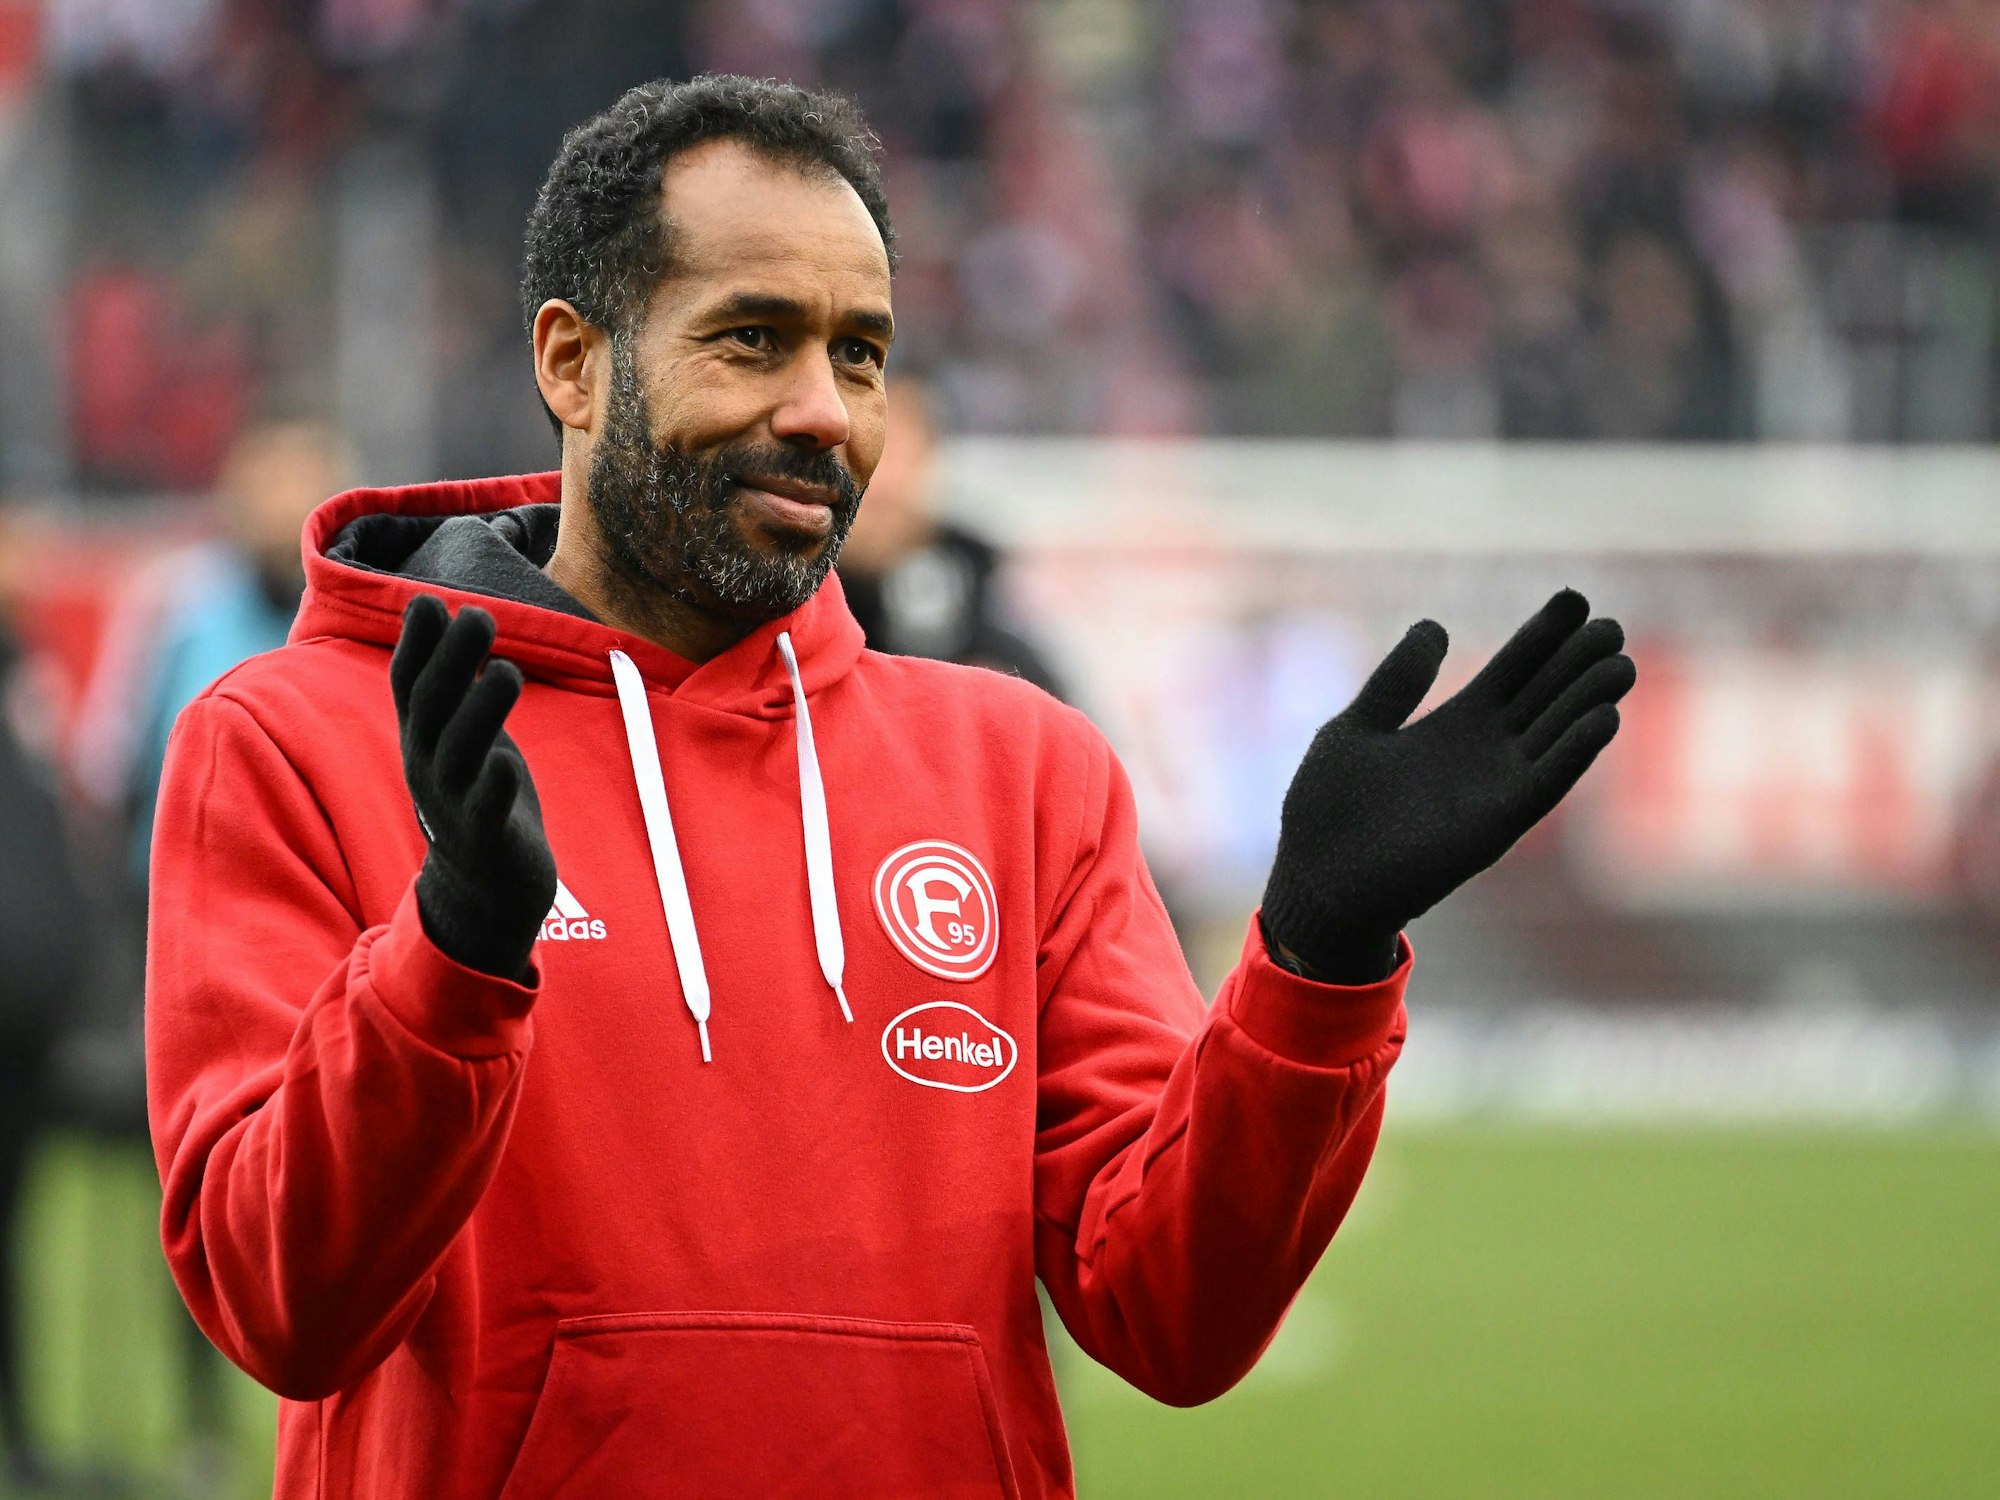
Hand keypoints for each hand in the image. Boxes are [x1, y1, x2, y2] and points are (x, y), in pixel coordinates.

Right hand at [391, 596, 556, 980]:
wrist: (484, 887)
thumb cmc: (476, 794)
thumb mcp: (459, 731)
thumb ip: (448, 677)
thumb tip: (433, 605)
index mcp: (423, 739)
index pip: (408, 685)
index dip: (414, 645)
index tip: (425, 600)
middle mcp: (429, 767)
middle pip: (432, 710)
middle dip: (451, 661)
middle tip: (479, 615)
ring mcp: (456, 803)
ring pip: (460, 754)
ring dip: (481, 711)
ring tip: (506, 670)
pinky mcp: (490, 836)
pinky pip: (487, 809)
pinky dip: (494, 786)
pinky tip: (506, 764)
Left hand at [1261, 589, 1633, 983]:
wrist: (1315, 883)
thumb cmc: (1327, 812)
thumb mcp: (1357, 728)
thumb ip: (1397, 682)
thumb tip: (1434, 625)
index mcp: (1452, 726)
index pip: (1511, 671)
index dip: (1542, 637)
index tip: (1575, 599)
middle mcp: (1483, 755)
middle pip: (1544, 697)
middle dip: (1577, 662)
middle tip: (1612, 627)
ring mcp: (1494, 790)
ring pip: (1555, 736)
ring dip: (1588, 702)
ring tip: (1620, 665)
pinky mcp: (1494, 826)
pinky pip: (1545, 784)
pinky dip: (1574, 753)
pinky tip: (1603, 719)